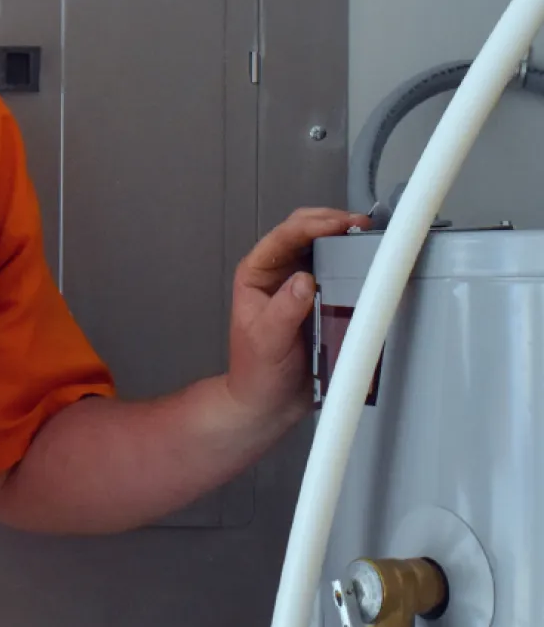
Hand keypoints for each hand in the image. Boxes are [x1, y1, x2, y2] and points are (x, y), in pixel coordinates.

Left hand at [226, 208, 371, 427]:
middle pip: (304, 234)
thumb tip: (304, 280)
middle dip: (332, 223)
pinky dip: (353, 265)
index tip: (340, 224)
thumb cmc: (257, 372)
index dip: (311, 225)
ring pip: (324, 249)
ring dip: (345, 240)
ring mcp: (300, 285)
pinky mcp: (320, 300)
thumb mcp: (268, 341)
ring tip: (370, 238)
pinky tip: (370, 263)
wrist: (269, 403)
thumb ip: (284, 311)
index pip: (283, 237)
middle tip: (362, 226)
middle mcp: (277, 273)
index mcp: (256, 274)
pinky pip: (339, 274)